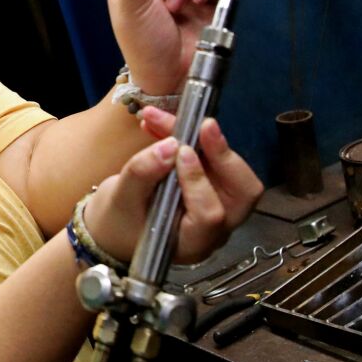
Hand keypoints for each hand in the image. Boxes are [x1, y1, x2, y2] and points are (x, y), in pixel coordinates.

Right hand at [84, 115, 261, 263]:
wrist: (119, 225)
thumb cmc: (118, 221)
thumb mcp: (121, 199)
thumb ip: (143, 174)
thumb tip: (170, 145)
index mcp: (192, 243)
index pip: (209, 213)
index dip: (198, 180)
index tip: (179, 150)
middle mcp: (215, 230)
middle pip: (242, 194)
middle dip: (224, 155)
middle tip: (203, 125)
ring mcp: (220, 210)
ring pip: (232, 172)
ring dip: (204, 140)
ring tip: (164, 118)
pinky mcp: (216, 189)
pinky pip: (218, 163)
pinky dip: (196, 140)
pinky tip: (164, 123)